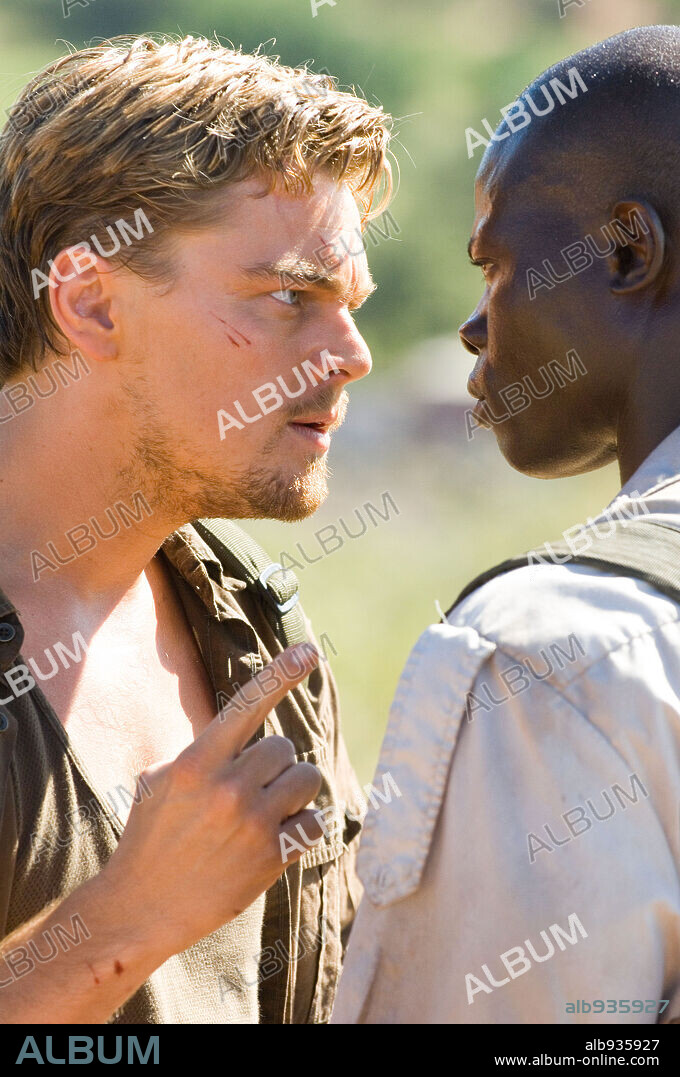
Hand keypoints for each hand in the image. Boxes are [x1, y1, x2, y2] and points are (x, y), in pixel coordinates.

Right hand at [100, 642, 323, 959]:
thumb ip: (201, 752)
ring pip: (306, 779)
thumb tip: (237, 732)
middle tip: (251, 790)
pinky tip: (277, 840)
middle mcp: (227, 788)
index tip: (309, 651)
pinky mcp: (272, 858)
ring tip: (268, 811)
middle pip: (285, 748)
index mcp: (196, 763)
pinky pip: (314, 821)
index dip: (281, 673)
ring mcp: (252, 824)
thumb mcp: (159, 781)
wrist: (141, 908)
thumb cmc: (149, 838)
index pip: (247, 704)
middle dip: (274, 765)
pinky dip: (302, 827)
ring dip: (294, 791)